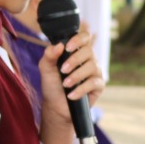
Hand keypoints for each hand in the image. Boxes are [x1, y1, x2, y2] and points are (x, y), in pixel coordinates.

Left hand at [38, 28, 105, 143]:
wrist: (56, 106)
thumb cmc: (52, 85)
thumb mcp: (46, 68)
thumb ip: (49, 55)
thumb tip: (59, 45)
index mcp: (76, 51)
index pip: (84, 37)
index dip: (78, 39)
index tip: (67, 48)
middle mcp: (88, 59)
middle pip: (88, 51)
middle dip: (74, 60)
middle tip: (62, 70)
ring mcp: (95, 72)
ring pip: (92, 67)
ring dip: (77, 76)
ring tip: (66, 84)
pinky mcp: (99, 85)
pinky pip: (94, 83)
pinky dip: (81, 89)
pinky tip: (71, 95)